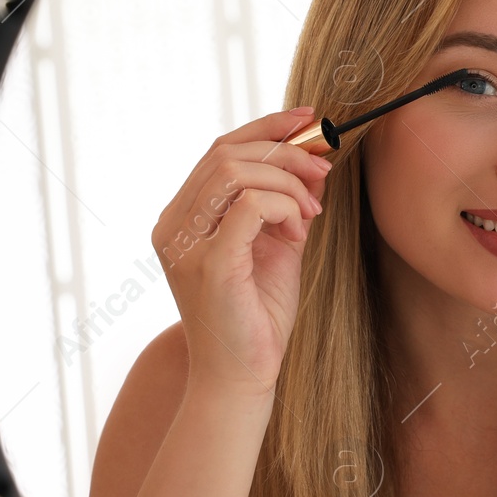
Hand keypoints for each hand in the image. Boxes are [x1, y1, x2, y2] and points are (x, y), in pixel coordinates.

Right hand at [151, 107, 331, 398]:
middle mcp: (174, 225)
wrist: (242, 376)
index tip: (309, 120)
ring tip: (310, 215)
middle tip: (322, 173)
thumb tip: (314, 162)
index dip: (266, 127)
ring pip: (234, 171)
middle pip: (226, 153)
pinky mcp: (208, 263)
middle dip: (285, 152)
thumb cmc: (257, 316)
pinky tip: (297, 233)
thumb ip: (287, 204)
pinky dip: (282, 208)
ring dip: (286, 183)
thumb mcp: (278, 247)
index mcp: (183, 217)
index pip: (220, 150)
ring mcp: (185, 244)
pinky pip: (247, 205)